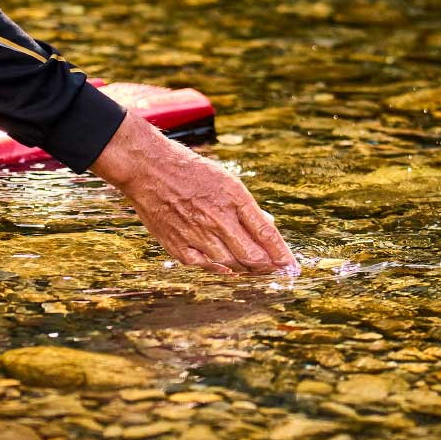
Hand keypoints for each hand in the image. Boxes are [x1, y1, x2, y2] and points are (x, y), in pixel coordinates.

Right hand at [91, 112, 297, 273]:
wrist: (148, 168)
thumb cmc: (189, 171)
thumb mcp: (225, 180)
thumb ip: (246, 206)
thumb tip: (268, 224)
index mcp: (233, 198)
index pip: (266, 233)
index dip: (282, 253)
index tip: (292, 265)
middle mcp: (218, 219)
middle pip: (252, 255)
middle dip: (268, 266)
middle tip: (276, 270)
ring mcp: (197, 234)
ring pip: (231, 263)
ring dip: (246, 269)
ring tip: (254, 269)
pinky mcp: (178, 245)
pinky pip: (205, 266)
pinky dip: (220, 269)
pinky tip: (227, 269)